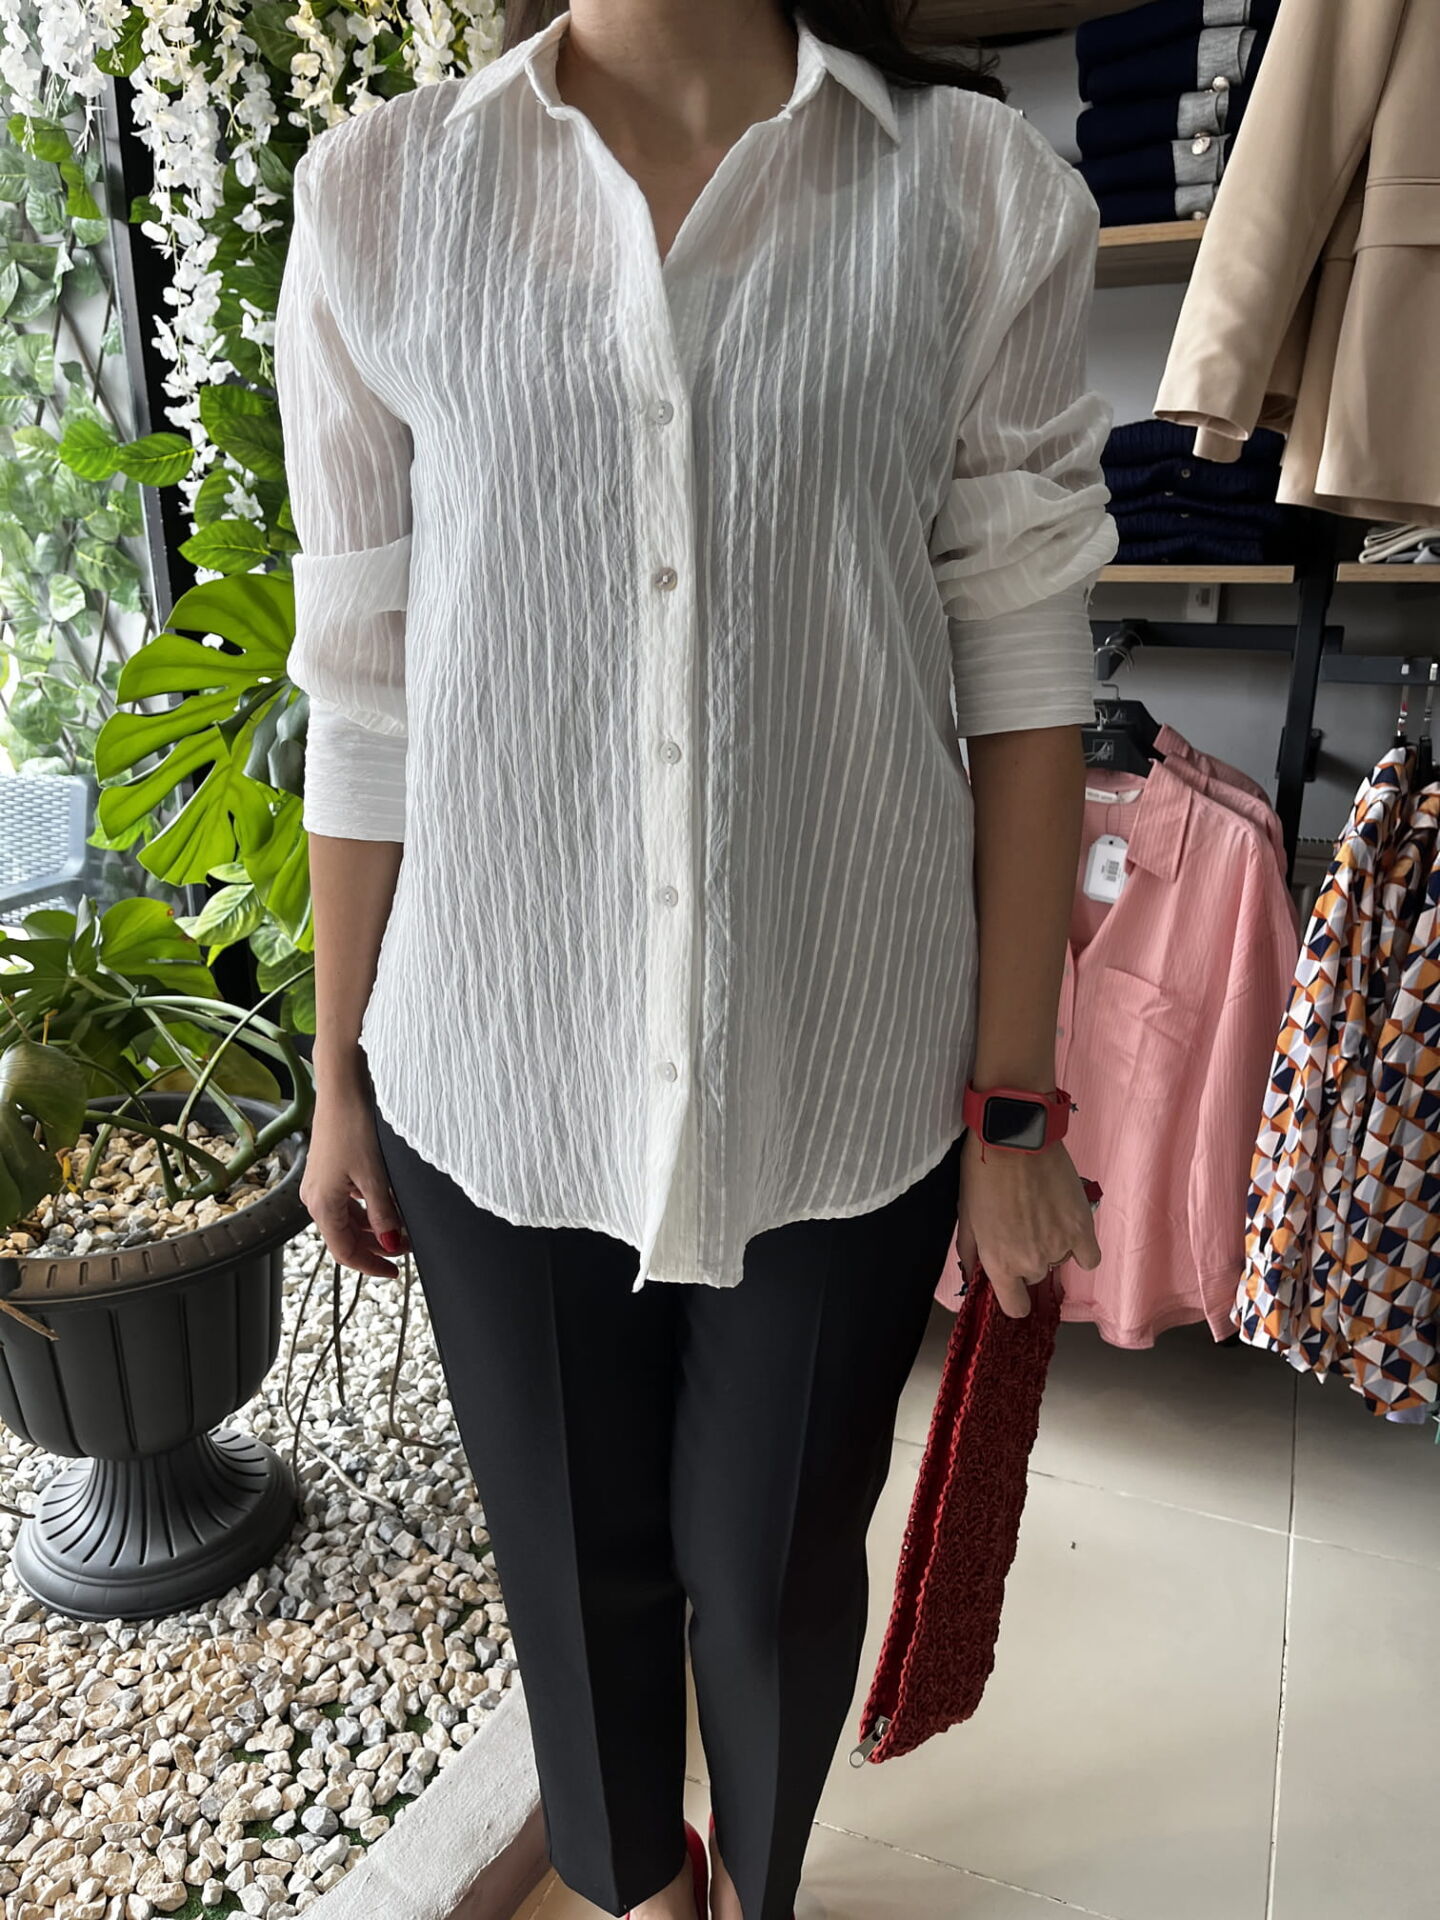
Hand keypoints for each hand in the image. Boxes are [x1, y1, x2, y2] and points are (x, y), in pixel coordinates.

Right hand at [300, 1071, 411, 1278]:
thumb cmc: (352, 1126)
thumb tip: (392, 1244)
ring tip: (402, 1228)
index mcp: (321, 1205)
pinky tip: (387, 1203)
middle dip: (376, 1246)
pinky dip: (368, 1208)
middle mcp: (315, 1197)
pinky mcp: (329, 1169)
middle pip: (346, 1237)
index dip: (371, 1265)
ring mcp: (321, 1183)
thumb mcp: (374, 1176)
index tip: (395, 1272)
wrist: (342, 1087)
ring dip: (373, 1228)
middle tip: (406, 1248)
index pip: (345, 1251)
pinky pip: (348, 1200)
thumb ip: (384, 1214)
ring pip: (348, 1219)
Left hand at [955, 1131, 1100, 1319]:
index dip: (1012, 1296)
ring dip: (1052, 1247)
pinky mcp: (1083, 1229)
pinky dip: (1081, 1249)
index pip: (1014, 1307)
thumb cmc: (983, 1174)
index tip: (1011, 1281)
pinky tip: (1069, 1231)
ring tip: (1042, 1215)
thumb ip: (970, 1254)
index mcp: (1000, 1264)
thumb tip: (972, 1276)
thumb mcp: (966, 1217)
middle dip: (1027, 1259)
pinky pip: (1089, 1258)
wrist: (1014, 1139)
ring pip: (1059, 1262)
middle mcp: (1032, 1263)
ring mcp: (1060, 1247)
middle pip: (1035, 1277)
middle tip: (1021, 1227)